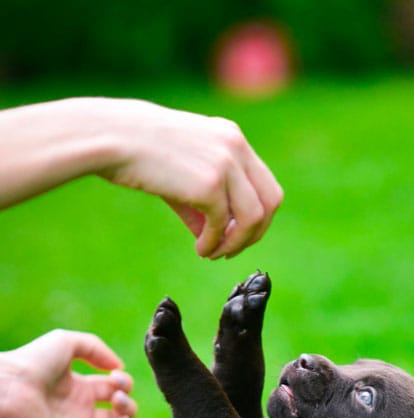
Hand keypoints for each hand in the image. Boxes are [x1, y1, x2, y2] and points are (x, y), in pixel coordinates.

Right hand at [0, 98, 283, 259]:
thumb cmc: (138, 153)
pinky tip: (200, 250)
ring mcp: (225, 164)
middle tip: (230, 251)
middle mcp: (235, 147)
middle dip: (255, 234)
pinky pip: (224, 225)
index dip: (258, 217)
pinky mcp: (209, 183)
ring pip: (254, 217)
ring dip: (236, 243)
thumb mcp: (182, 172)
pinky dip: (214, 244)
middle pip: (271, 201)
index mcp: (232, 138)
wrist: (111, 137)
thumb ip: (205, 201)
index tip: (236, 236)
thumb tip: (215, 237)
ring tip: (213, 253)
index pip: (265, 184)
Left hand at [0, 330, 136, 417]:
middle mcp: (75, 414)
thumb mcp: (67, 342)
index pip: (112, 394)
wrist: (6, 384)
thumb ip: (96, 348)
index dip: (124, 387)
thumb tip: (119, 369)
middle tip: (118, 401)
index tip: (117, 379)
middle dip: (127, 410)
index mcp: (78, 391)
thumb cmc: (32, 361)